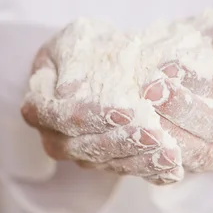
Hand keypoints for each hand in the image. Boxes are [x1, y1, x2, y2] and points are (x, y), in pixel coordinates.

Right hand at [21, 43, 183, 183]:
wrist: (106, 60)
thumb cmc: (86, 46)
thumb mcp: (76, 40)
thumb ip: (72, 62)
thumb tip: (68, 91)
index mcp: (38, 106)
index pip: (57, 116)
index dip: (90, 116)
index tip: (123, 110)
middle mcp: (55, 137)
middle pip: (82, 146)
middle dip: (120, 141)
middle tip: (153, 133)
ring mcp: (80, 153)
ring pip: (106, 163)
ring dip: (139, 160)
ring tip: (169, 151)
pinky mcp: (105, 163)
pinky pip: (126, 171)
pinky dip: (151, 171)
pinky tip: (173, 169)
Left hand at [142, 14, 212, 171]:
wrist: (172, 73)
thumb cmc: (199, 48)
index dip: (203, 81)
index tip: (168, 68)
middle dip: (184, 108)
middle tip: (151, 92)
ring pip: (204, 154)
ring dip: (172, 135)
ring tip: (144, 114)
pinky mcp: (204, 169)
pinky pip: (183, 170)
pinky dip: (162, 158)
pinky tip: (143, 140)